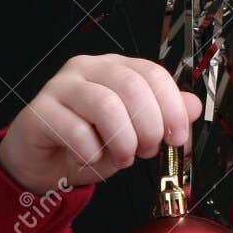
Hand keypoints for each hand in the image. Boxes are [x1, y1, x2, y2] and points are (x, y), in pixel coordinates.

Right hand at [0, 54, 203, 194]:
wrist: (43, 163)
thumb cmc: (89, 144)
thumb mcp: (133, 133)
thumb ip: (162, 117)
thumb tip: (193, 106)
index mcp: (116, 68)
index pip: (153, 74)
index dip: (172, 107)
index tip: (178, 137)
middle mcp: (88, 69)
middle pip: (132, 86)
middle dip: (149, 126)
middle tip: (147, 151)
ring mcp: (61, 86)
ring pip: (105, 104)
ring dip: (122, 141)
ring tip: (121, 158)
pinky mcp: (39, 110)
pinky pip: (75, 129)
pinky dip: (91, 152)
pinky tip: (90, 159)